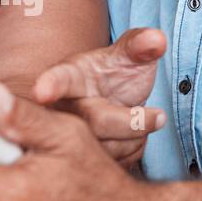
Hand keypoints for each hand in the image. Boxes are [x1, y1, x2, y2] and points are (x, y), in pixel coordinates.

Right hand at [32, 27, 167, 167]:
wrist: (111, 97)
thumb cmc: (114, 72)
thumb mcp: (128, 53)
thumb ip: (140, 44)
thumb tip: (157, 39)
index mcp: (69, 75)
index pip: (59, 79)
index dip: (49, 85)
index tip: (41, 92)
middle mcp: (62, 107)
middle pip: (95, 121)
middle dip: (133, 121)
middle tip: (160, 115)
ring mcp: (69, 135)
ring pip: (107, 147)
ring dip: (136, 137)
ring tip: (144, 120)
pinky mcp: (82, 158)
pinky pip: (116, 161)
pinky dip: (134, 150)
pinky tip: (133, 136)